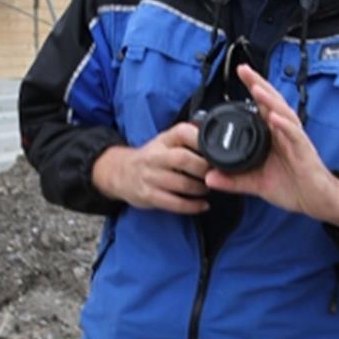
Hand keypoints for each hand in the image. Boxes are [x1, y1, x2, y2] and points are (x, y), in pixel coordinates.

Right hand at [92, 122, 210, 213]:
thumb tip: (214, 132)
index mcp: (163, 140)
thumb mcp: (166, 142)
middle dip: (203, 168)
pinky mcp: (148, 195)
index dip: (201, 140)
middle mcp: (155, 156)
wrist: (120, 173)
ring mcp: (150, 176)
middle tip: (216, 175)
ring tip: (208, 189)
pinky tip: (202, 205)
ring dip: (200, 188)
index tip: (217, 150)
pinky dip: (191, 206)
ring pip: (180, 183)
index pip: (182, 132)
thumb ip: (188, 138)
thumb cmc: (152, 158)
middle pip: (183, 159)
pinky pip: (173, 203)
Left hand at [204, 64, 338, 227]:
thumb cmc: (292, 186)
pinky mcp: (304, 151)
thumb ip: (233, 180)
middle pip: (271, 102)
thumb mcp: (256, 183)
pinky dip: (284, 125)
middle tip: (244, 69)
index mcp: (273, 135)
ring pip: (283, 114)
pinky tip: (274, 117)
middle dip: (258, 84)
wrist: (316, 200)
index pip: (261, 106)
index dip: (252, 89)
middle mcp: (284, 132)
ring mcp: (295, 140)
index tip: (239, 73)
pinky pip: (294, 135)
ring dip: (270, 100)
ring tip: (257, 88)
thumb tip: (209, 178)